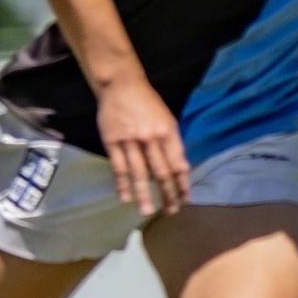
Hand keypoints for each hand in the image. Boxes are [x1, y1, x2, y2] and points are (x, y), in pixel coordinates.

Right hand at [96, 75, 190, 215]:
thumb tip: (180, 169)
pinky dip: (122, 183)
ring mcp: (130, 140)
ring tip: (146, 211)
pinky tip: (124, 197)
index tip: (185, 200)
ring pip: (139, 172)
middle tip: (171, 211)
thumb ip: (172, 144)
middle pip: (161, 171)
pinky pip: (118, 166)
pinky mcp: (112, 141)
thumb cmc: (147, 104)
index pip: (178, 163)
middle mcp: (150, 138)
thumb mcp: (167, 120)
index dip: (182, 183)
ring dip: (144, 194)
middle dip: (167, 193)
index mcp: (167, 132)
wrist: (121, 86)